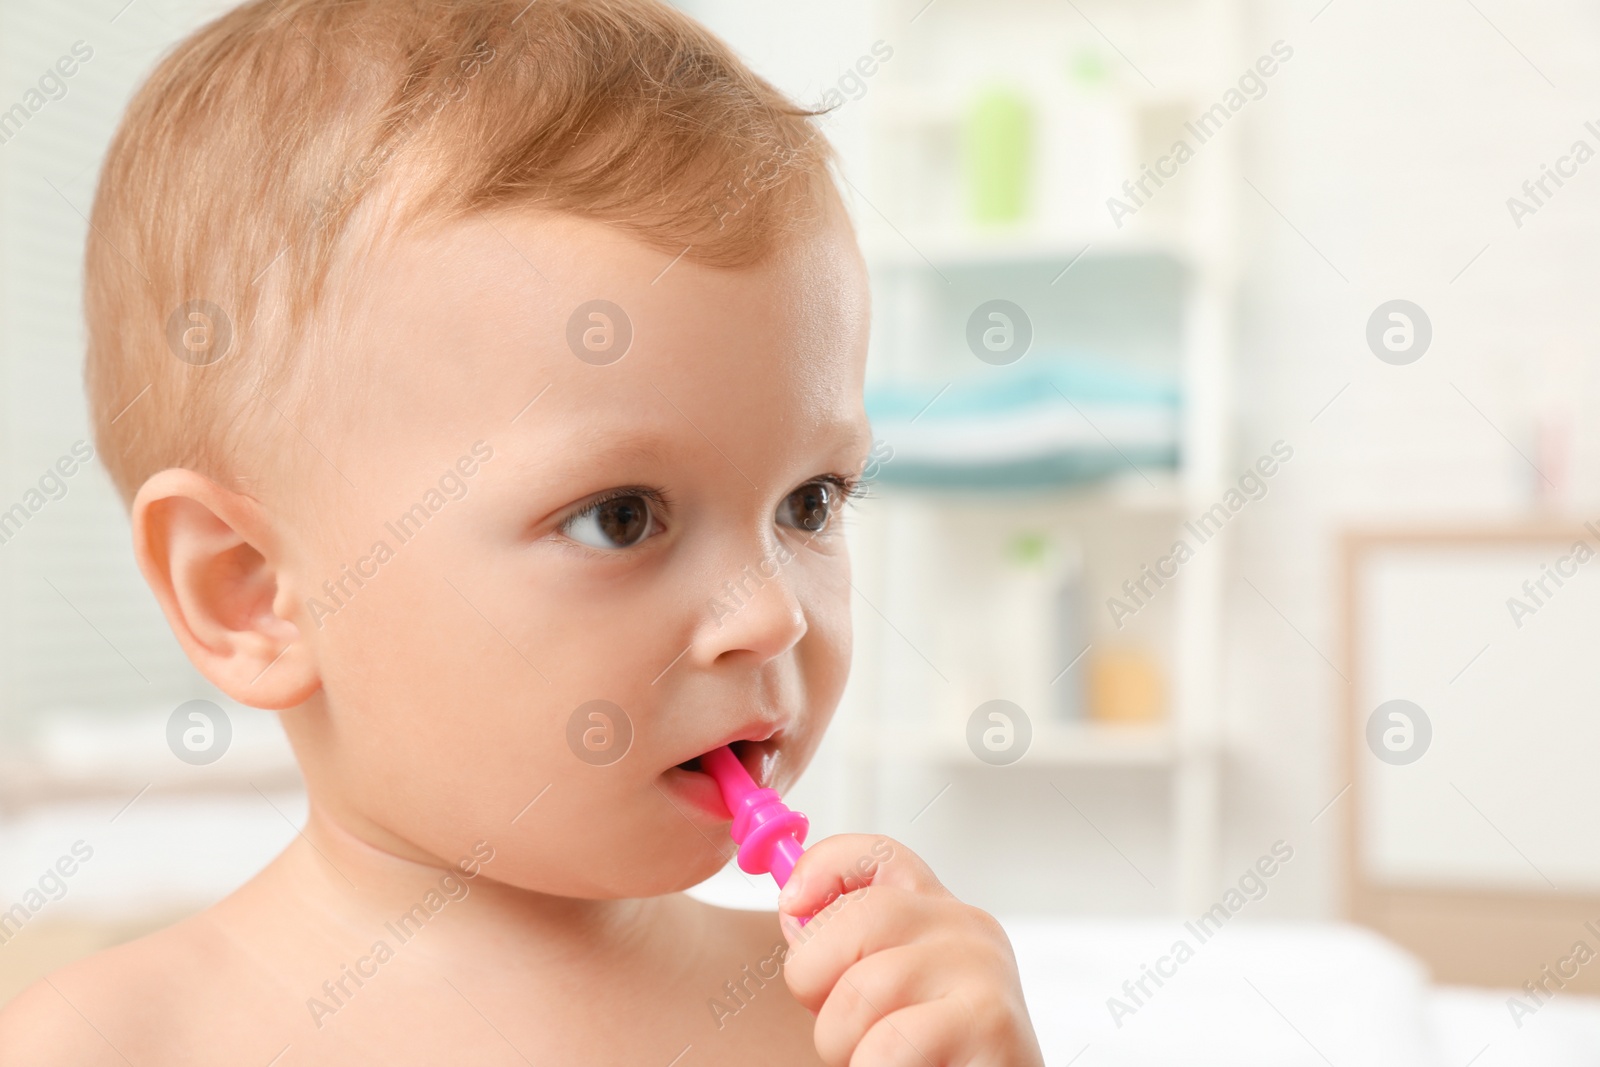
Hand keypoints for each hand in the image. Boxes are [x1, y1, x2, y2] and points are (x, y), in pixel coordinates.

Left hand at [777, 834, 1044, 1066]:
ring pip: (863, 989)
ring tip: (874, 1060)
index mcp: (937, 914)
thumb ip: (846, 949)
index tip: (791, 904)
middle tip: (836, 1028)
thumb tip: (797, 913)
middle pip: (859, 915)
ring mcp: (982, 970)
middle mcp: (966, 928)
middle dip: (816, 978)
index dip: (822, 867)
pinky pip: (888, 1044)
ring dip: (842, 1044)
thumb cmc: (933, 1054)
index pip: (878, 855)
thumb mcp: (883, 993)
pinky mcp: (991, 1021)